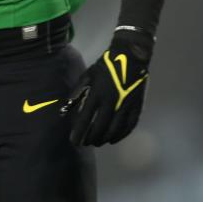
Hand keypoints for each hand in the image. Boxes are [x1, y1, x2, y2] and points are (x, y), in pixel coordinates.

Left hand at [64, 30, 151, 145]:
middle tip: (86, 143)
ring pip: (115, 129)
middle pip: (100, 126)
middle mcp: (111, 102)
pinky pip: (129, 126)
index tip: (74, 141)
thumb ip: (77, 93)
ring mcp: (126, 105)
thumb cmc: (104, 66)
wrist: (130, 57)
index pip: (86, 118)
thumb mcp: (87, 76)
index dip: (79, 131)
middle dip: (91, 138)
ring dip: (105, 138)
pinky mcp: (137, 107)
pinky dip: (121, 135)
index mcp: (97, 93)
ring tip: (97, 143)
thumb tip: (65, 109)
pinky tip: (113, 140)